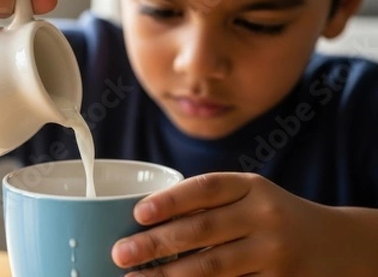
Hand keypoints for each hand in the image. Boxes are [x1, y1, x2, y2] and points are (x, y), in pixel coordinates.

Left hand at [111, 173, 365, 276]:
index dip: (171, 200)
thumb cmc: (273, 214)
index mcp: (251, 187)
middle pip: (202, 230)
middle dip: (156, 243)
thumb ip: (209, 202)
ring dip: (169, 275)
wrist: (333, 242)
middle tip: (121, 253)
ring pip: (212, 266)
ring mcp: (273, 253)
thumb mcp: (249, 196)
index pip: (206, 188)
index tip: (138, 213)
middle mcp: (264, 216)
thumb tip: (147, 218)